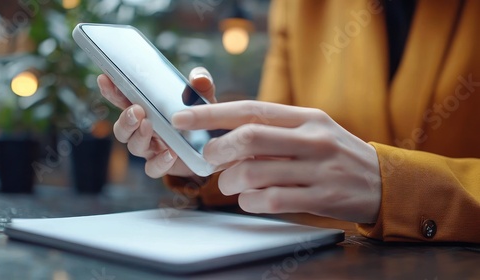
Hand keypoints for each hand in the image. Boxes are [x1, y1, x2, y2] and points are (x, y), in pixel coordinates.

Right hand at [98, 67, 216, 177]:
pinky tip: (170, 153)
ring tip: (149, 126)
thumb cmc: (200, 116)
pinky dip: (159, 162)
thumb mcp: (203, 96)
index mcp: (147, 109)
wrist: (213, 146)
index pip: (124, 99)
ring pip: (133, 146)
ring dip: (138, 136)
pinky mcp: (163, 165)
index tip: (105, 78)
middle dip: (125, 119)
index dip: (112, 90)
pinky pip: (152, 168)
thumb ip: (201, 82)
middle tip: (136, 110)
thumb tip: (198, 78)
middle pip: (121, 128)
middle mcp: (144, 129)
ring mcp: (152, 148)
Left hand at [172, 101, 381, 222]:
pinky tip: (250, 199)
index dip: (211, 113)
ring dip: (230, 181)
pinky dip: (249, 202)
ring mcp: (318, 169)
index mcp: (306, 117)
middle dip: (217, 150)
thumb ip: (274, 129)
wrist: (383, 181)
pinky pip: (270, 201)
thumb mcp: (312, 129)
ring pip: (254, 174)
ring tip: (230, 183)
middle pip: (249, 138)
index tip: (182, 117)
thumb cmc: (336, 153)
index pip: (251, 109)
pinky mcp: (320, 198)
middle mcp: (312, 139)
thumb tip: (223, 133)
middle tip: (208, 158)